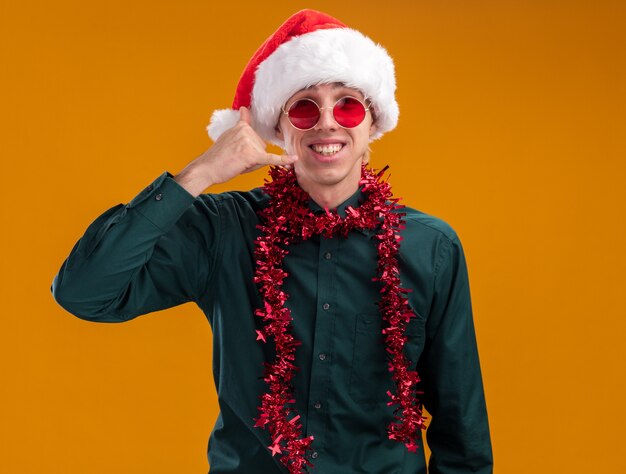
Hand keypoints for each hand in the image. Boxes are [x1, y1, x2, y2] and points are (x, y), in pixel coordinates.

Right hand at [174, 106, 297, 196]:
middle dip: (251, 157)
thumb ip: (241, 127)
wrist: (206, 168)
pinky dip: (284, 160)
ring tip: (236, 163)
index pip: (254, 133)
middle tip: (234, 160)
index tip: (261, 122)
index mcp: (241, 126)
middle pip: (261, 147)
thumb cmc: (218, 157)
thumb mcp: (229, 137)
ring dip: (252, 163)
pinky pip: (271, 158)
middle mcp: (246, 131)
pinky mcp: (252, 155)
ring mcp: (249, 142)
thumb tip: (246, 109)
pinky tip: (294, 159)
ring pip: (262, 155)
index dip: (256, 139)